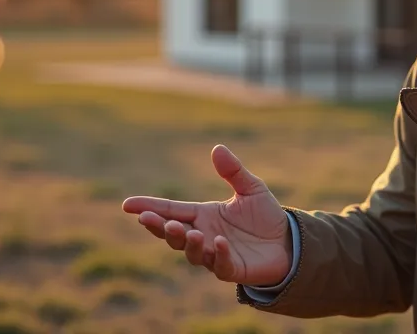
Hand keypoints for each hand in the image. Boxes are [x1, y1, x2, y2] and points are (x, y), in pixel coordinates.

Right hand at [121, 145, 290, 285]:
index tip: (127, 205)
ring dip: (188, 243)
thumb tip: (217, 148)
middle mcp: (203, 235)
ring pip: (192, 252)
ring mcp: (214, 254)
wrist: (289, 242)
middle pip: (173, 233)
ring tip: (191, 233)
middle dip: (160, 227)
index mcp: (202, 215)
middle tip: (149, 219)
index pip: (171, 210)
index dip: (149, 207)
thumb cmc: (265, 216)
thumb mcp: (250, 188)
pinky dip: (218, 255)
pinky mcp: (231, 268)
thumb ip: (233, 171)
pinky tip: (220, 243)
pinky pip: (220, 264)